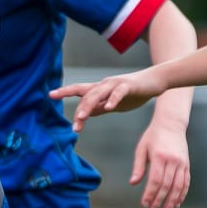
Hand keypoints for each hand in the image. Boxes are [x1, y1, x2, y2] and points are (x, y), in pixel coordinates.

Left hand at [50, 69, 168, 130]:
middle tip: (74, 126)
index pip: (79, 90)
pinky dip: (113, 100)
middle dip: (79, 110)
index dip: (65, 91)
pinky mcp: (129, 86)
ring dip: (89, 105)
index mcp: (100, 89)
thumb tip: (86, 115)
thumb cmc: (134, 92)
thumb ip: (100, 108)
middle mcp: (105, 85)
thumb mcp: (113, 104)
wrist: (155, 81)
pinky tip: (109, 108)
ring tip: (82, 117)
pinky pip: (119, 93)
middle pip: (87, 95)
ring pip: (99, 93)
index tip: (50, 94)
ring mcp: (116, 84)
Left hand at [132, 119, 190, 207]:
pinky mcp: (186, 164)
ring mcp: (182, 163)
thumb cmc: (153, 136)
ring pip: (178, 186)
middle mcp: (173, 161)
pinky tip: (177, 203)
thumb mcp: (142, 149)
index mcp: (160, 157)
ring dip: (172, 201)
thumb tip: (133, 183)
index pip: (155, 181)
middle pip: (166, 186)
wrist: (171, 124)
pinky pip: (186, 182)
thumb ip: (138, 167)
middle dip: (159, 200)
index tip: (144, 204)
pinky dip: (182, 194)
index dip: (150, 194)